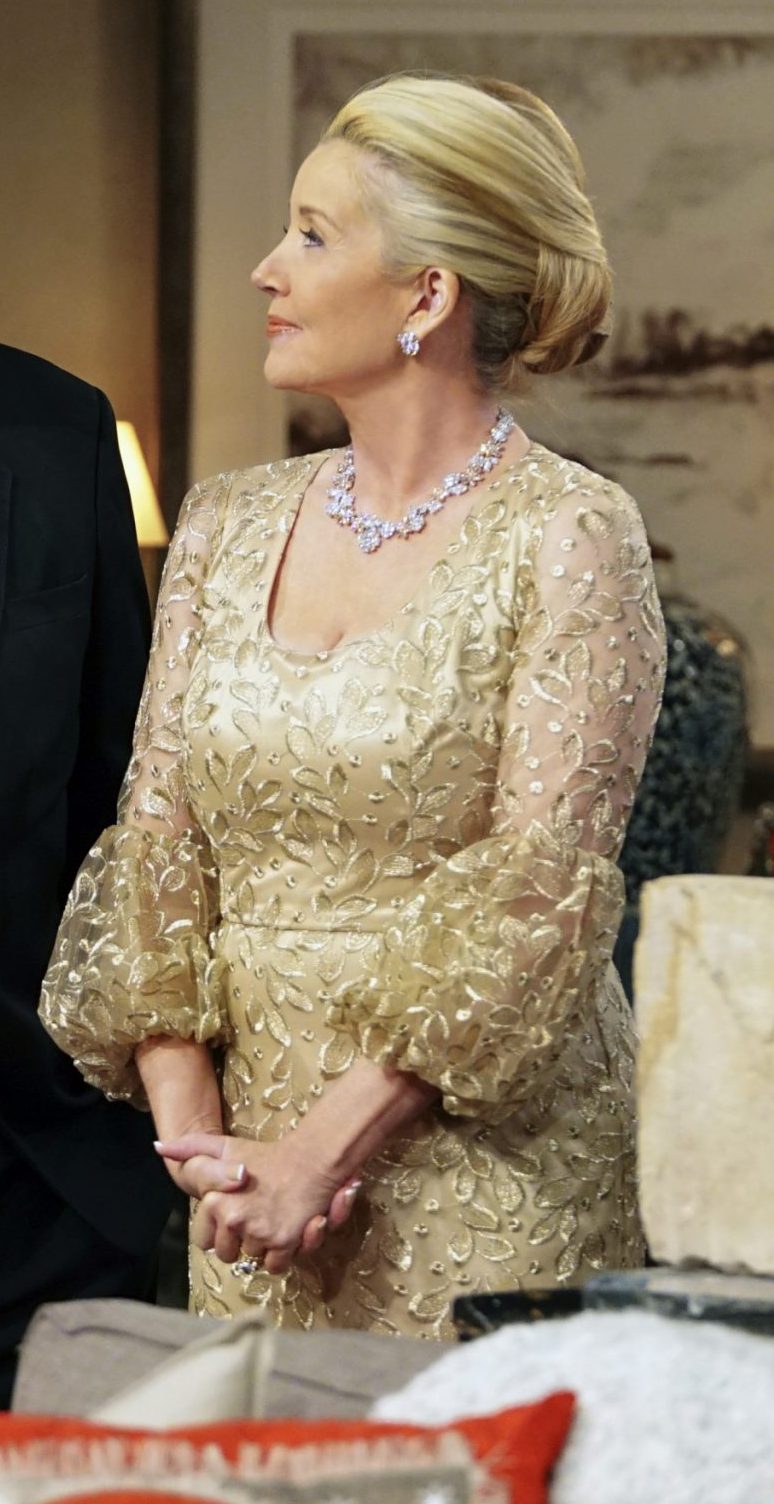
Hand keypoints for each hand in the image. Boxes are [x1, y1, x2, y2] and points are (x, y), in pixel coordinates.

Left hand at [155, 1132, 361, 1273]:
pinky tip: (285, 1232)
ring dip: (261, 1248)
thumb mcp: (225, 1146)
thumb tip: (159, 1147)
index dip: (220, 1231)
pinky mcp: (285, 1242)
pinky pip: (275, 1266)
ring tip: (271, 1221)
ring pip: (252, 1260)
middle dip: (239, 1243)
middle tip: (255, 1219)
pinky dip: (281, 1256)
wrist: (312, 1158)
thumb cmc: (267, 1155)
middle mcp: (235, 1219)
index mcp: (215, 1201)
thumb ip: (190, 1148)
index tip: (236, 1214)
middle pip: (228, 1255)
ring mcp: (260, 1232)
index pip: (205, 1241)